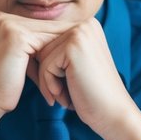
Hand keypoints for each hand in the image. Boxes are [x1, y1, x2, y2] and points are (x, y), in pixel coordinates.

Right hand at [0, 11, 70, 139]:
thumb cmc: (3, 84)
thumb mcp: (18, 57)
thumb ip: (33, 44)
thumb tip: (63, 37)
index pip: (37, 24)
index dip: (57, 38)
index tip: (76, 49)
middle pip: (44, 26)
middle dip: (63, 42)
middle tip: (85, 53)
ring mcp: (6, 23)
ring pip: (48, 33)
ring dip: (64, 47)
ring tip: (80, 59)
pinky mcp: (15, 35)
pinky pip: (47, 42)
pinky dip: (59, 54)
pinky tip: (71, 65)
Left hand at [32, 18, 140, 139]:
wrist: (114, 115)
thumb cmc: (91, 96)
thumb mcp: (73, 68)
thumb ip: (57, 52)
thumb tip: (26, 46)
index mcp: (86, 27)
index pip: (48, 44)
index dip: (49, 70)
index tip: (64, 88)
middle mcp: (85, 24)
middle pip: (43, 49)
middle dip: (48, 76)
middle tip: (68, 93)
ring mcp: (80, 33)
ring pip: (42, 58)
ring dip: (50, 82)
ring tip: (69, 95)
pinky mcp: (74, 47)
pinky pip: (45, 66)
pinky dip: (51, 86)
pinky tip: (69, 96)